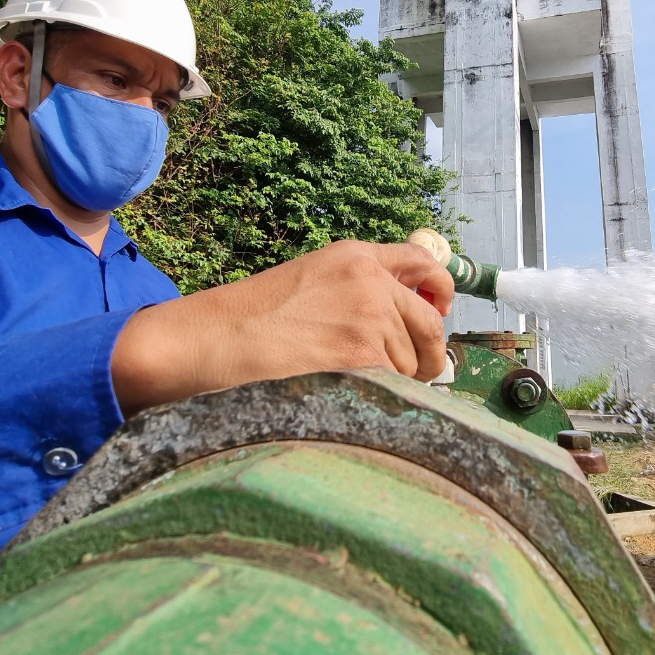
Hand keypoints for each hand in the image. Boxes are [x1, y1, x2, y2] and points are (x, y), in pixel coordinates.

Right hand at [111, 240, 453, 414]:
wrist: (214, 340)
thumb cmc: (250, 319)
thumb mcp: (311, 280)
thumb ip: (359, 287)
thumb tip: (407, 319)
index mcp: (356, 256)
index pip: (423, 262)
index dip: (440, 290)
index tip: (439, 311)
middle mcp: (371, 281)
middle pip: (430, 324)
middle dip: (429, 353)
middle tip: (417, 372)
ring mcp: (371, 319)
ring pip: (413, 362)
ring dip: (397, 380)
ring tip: (353, 384)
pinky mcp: (364, 357)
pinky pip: (397, 386)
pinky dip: (384, 398)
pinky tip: (351, 397)